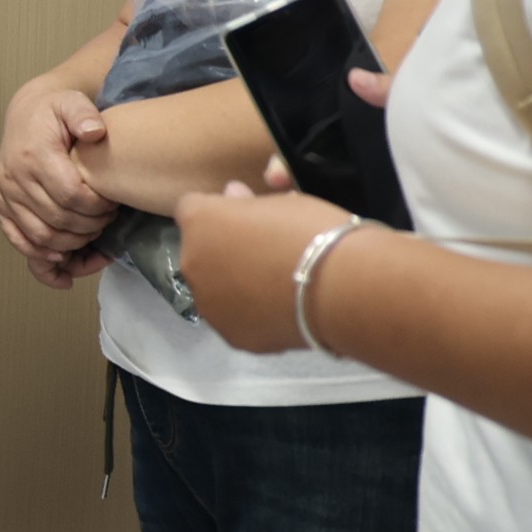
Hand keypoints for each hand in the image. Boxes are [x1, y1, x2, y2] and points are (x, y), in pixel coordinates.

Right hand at [0, 83, 115, 283]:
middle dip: (90, 226)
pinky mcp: (0, 207)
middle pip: (58, 220)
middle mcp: (14, 178)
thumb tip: (94, 131)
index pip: (71, 196)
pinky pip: (19, 241)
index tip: (113, 204)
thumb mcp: (71, 102)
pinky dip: (41, 260)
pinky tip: (64, 265)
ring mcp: (4, 195)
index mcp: (33, 155)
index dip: (98, 207)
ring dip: (72, 245)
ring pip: (41, 237)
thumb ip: (84, 113)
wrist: (25, 114)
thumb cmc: (54, 112)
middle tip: (108, 220)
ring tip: (93, 235)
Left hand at [175, 183, 358, 355]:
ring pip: (214, 288)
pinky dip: (251, 314)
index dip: (219, 212)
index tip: (245, 218)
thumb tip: (232, 195)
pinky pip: (235, 318)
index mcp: (199, 220)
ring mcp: (209, 303)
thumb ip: (247, 203)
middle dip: (222, 249)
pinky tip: (280, 310)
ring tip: (274, 286)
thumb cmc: (312, 232)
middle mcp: (192, 262)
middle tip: (263, 253)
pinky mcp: (230, 336)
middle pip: (200, 251)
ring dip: (232, 284)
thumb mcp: (281, 201)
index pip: (192, 208)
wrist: (340, 289)